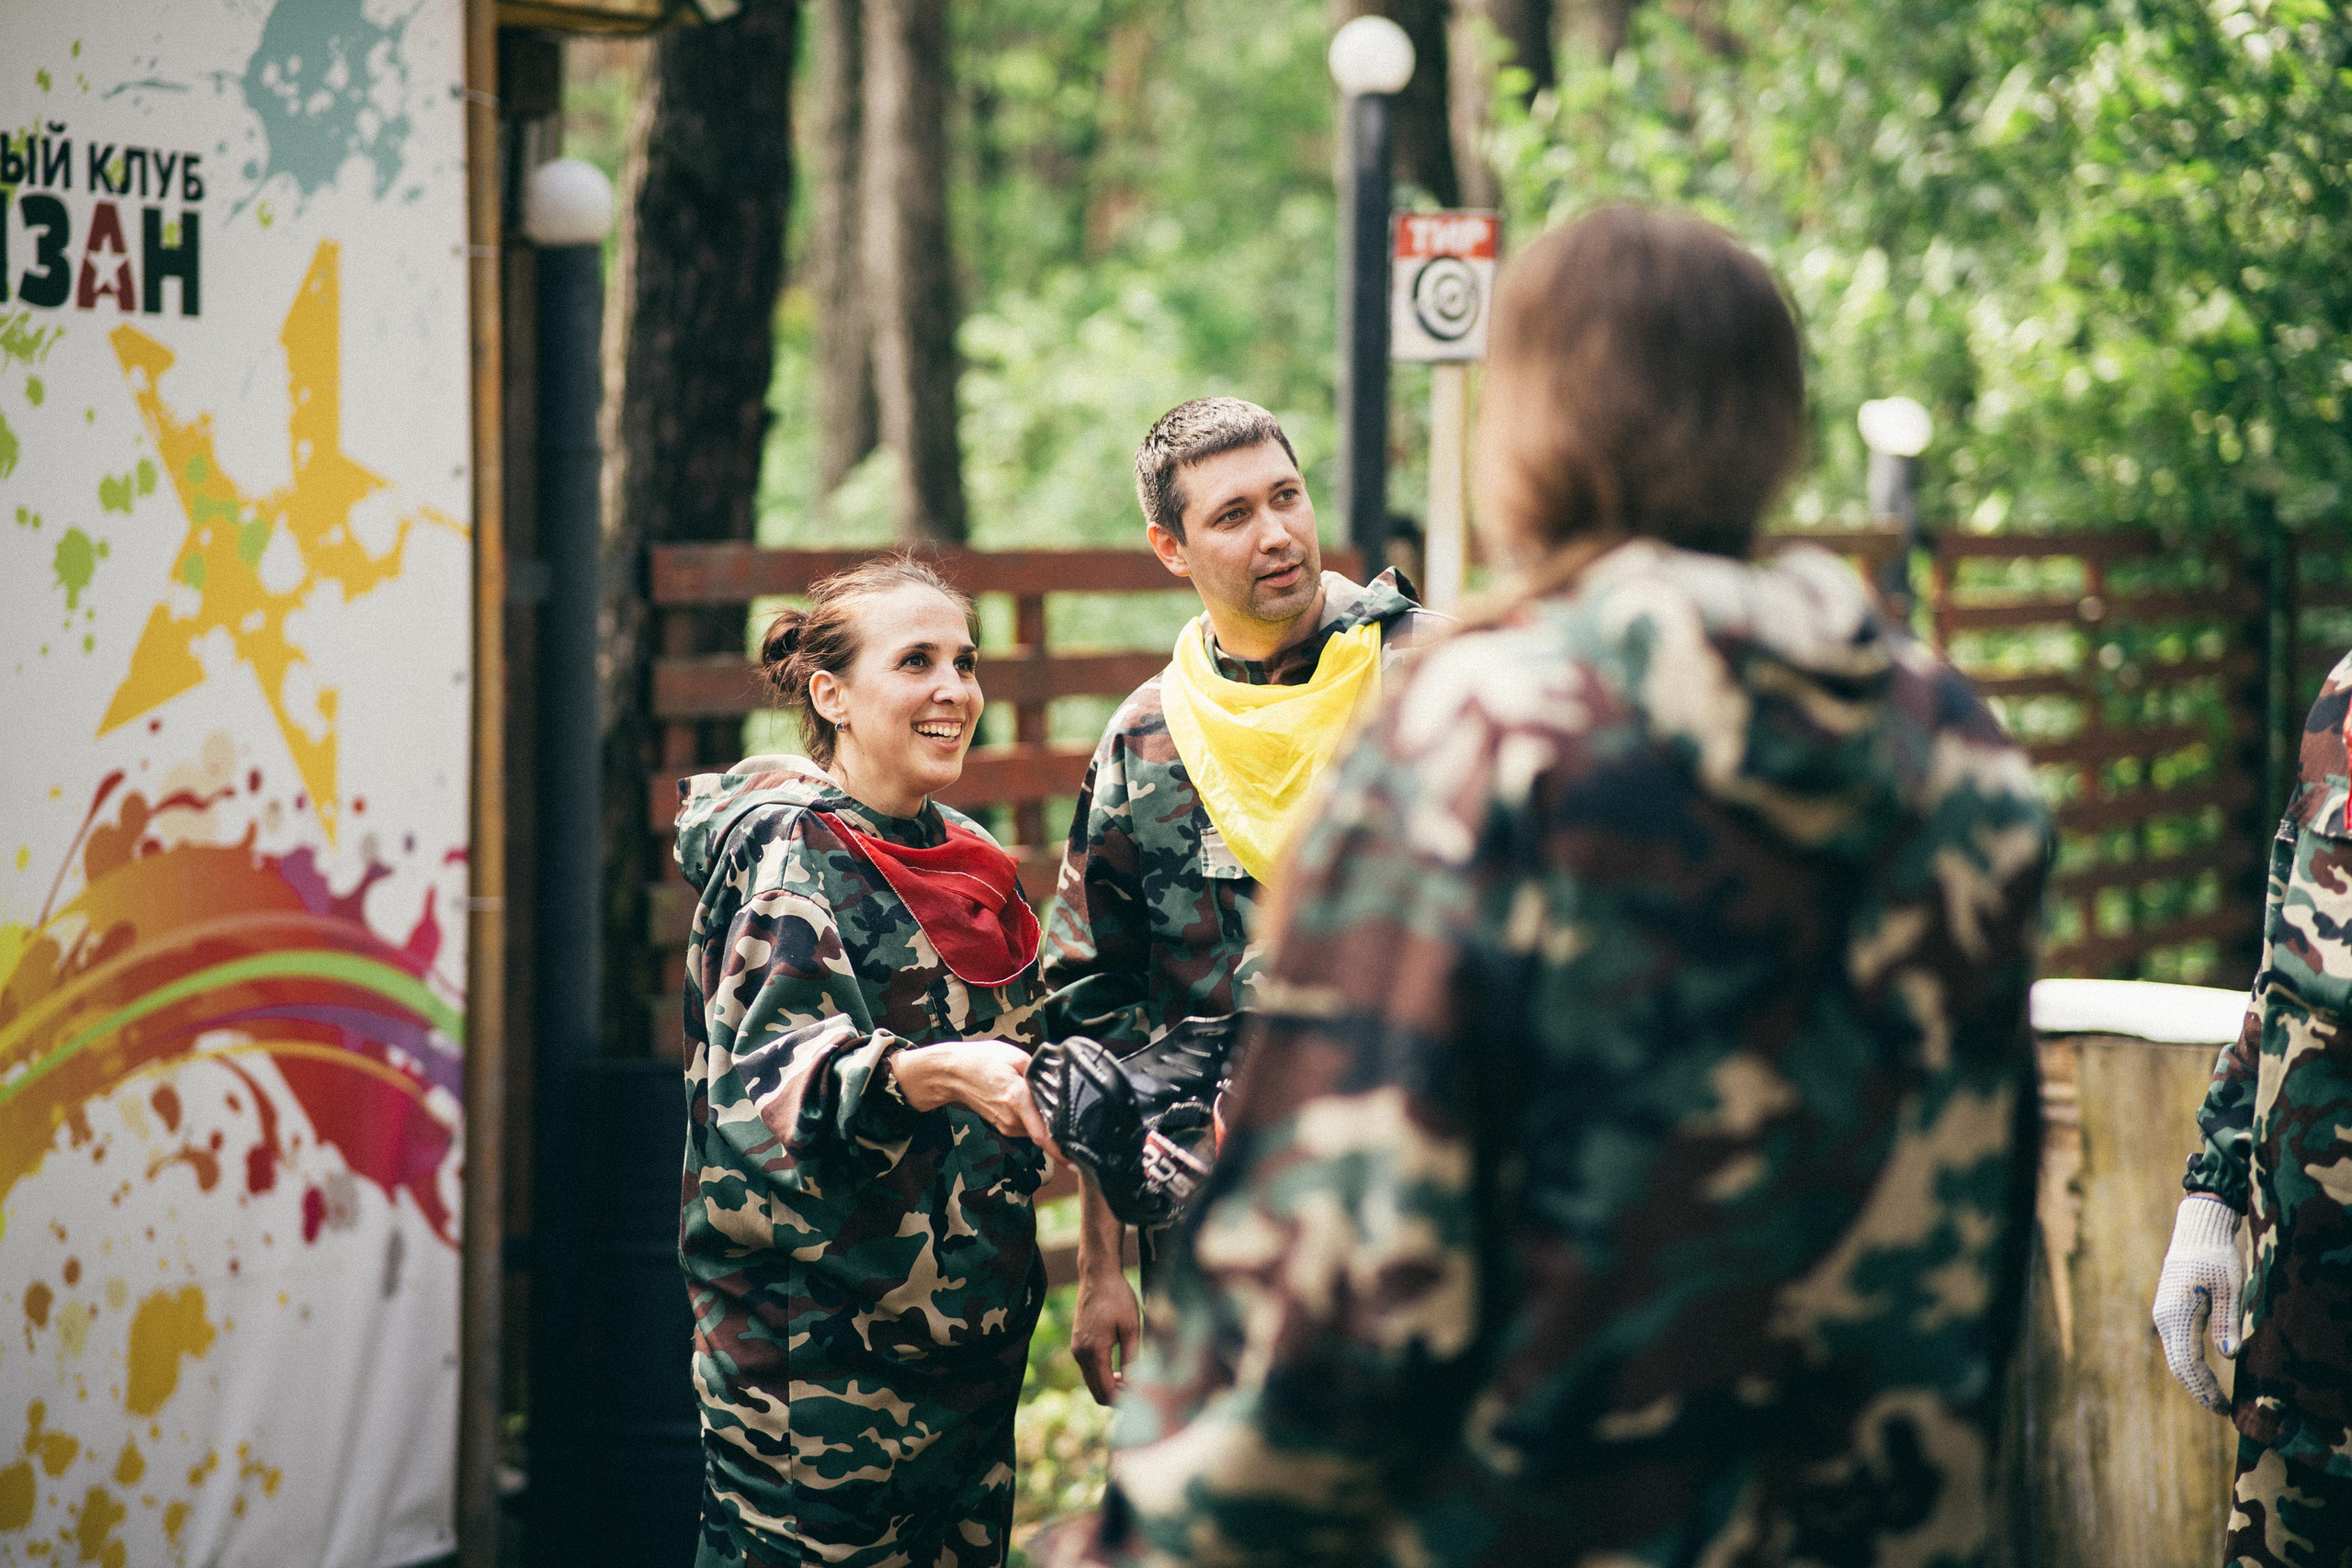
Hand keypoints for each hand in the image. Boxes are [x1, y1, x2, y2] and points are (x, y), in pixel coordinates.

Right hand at [890, 1040, 1059, 1154]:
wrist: (952, 1074)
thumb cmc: (982, 1061)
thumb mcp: (1015, 1056)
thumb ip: (1040, 1071)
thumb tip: (1059, 1082)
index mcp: (1017, 1098)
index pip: (1042, 1134)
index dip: (1061, 1151)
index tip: (1077, 1161)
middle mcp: (1012, 1118)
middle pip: (1045, 1131)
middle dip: (1058, 1127)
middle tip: (1070, 1120)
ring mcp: (1006, 1125)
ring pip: (1036, 1130)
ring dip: (1044, 1122)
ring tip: (1043, 1103)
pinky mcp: (1003, 1127)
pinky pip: (1027, 1128)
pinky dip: (1034, 1121)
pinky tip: (1030, 1105)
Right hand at [1071, 1172, 1138, 1404]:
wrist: (1098, 1274)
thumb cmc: (1118, 1297)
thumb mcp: (1132, 1328)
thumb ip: (1133, 1359)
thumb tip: (1139, 1386)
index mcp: (1093, 1352)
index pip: (1106, 1393)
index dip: (1126, 1401)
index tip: (1144, 1398)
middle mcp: (1080, 1355)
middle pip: (1098, 1393)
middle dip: (1119, 1398)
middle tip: (1141, 1393)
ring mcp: (1076, 1350)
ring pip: (1093, 1383)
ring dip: (1112, 1388)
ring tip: (1135, 1381)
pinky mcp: (1078, 1344)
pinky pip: (1090, 1371)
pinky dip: (1105, 1377)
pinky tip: (1122, 1370)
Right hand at [2152, 1193, 2244, 1412]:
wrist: (2197, 1230)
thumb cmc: (2217, 1256)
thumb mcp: (2229, 1288)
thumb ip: (2227, 1322)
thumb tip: (2227, 1357)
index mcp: (2178, 1314)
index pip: (2188, 1363)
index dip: (2206, 1389)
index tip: (2224, 1408)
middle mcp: (2164, 1317)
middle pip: (2177, 1365)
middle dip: (2199, 1390)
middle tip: (2222, 1410)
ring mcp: (2163, 1314)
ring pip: (2174, 1357)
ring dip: (2193, 1379)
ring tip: (2215, 1397)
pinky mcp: (2168, 1311)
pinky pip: (2175, 1346)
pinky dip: (2188, 1365)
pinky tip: (2205, 1372)